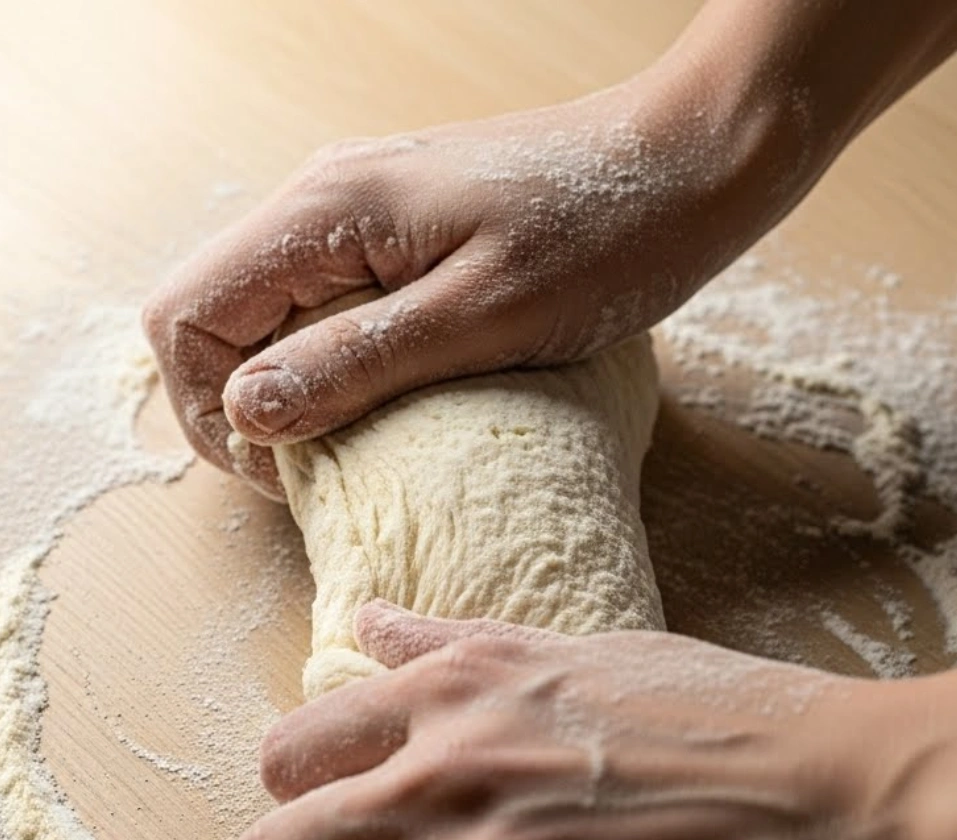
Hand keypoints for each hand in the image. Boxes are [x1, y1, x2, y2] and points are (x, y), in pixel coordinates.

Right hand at [141, 57, 811, 498]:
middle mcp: (322, 200)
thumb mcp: (481, 319)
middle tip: (316, 473)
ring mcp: (359, 212)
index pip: (186, 316)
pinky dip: (329, 361)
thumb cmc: (602, 239)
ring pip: (264, 312)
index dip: (210, 412)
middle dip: (239, 406)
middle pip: (211, 313)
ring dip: (285, 387)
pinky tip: (387, 397)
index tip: (287, 475)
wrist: (688, 166)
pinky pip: (322, 303)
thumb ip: (355, 362)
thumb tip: (246, 412)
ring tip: (353, 446)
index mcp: (325, 215)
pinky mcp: (398, 231)